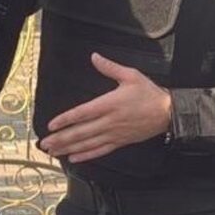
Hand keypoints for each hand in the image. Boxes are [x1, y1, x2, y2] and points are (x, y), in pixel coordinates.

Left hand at [38, 53, 171, 162]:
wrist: (169, 113)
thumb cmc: (150, 94)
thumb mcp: (130, 75)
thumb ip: (110, 67)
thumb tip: (95, 57)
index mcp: (109, 104)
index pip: (82, 113)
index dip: (65, 120)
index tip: (52, 125)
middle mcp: (110, 121)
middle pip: (81, 132)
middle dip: (61, 138)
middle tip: (45, 143)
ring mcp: (115, 134)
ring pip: (88, 143)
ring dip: (69, 148)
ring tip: (54, 151)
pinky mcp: (121, 142)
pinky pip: (101, 150)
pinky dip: (87, 155)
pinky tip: (75, 158)